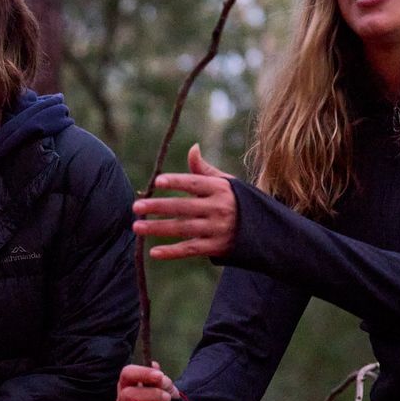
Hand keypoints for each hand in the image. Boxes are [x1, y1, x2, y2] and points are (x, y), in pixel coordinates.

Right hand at [117, 361, 179, 400]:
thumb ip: (161, 380)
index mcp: (127, 386)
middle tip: (167, 398)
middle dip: (152, 395)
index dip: (142, 373)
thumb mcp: (165, 386)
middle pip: (128, 395)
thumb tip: (155, 367)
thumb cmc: (162, 399)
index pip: (127, 374)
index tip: (160, 376)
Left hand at [135, 143, 237, 260]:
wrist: (263, 229)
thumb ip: (205, 169)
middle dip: (158, 207)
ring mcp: (217, 229)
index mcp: (220, 189)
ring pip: (183, 229)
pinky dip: (172, 252)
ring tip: (136, 227)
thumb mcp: (226, 183)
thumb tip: (193, 147)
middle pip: (183, 207)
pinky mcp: (215, 247)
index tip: (156, 182)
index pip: (194, 183)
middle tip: (136, 207)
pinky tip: (154, 252)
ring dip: (158, 229)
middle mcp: (218, 208)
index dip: (176, 182)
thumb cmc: (237, 201)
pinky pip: (190, 249)